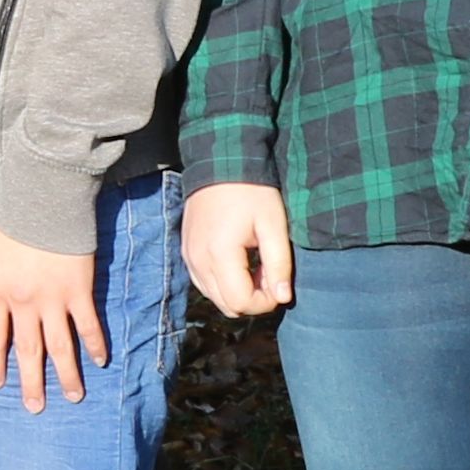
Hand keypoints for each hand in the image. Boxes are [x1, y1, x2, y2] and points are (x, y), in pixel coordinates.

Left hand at [0, 221, 104, 412]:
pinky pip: (88, 324)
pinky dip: (95, 344)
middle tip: (35, 408)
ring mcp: (52, 300)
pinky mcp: (78, 291)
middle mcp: (22, 303)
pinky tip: (100, 362)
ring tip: (73, 397)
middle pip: (26, 351)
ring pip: (59, 346)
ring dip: (66, 374)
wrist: (42, 198)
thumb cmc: (9, 217)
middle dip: (30, 382)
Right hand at [184, 182, 295, 317]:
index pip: (241, 302)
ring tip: (256, 267)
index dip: (265, 302)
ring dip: (238, 292)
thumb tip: (283, 298)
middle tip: (269, 275)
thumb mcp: (273, 225)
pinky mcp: (186, 252)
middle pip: (227, 306)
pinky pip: (204, 283)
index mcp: (219, 255)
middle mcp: (198, 261)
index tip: (279, 283)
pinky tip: (240, 263)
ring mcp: (189, 257)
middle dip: (253, 300)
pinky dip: (223, 283)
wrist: (220, 164)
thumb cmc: (251, 192)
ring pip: (214, 297)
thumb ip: (279, 264)